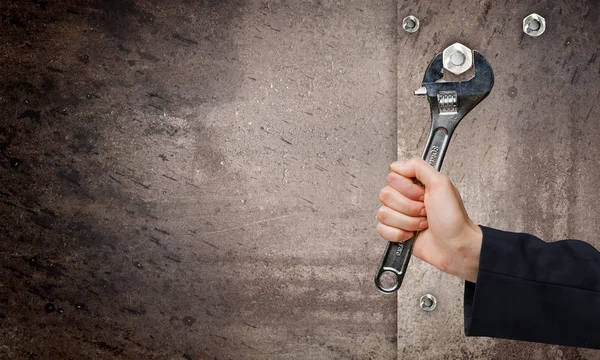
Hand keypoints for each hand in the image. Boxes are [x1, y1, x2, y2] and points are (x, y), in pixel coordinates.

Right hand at [376, 158, 482, 282]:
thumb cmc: (453, 218)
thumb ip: (418, 167)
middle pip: (385, 195)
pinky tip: (412, 234)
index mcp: (415, 184)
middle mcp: (405, 198)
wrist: (456, 246)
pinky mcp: (395, 232)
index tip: (423, 195)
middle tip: (426, 211)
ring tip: (423, 224)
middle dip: (409, 207)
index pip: (392, 178)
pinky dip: (398, 234)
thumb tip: (397, 165)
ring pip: (383, 213)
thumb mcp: (441, 184)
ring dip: (407, 221)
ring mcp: (399, 216)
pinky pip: (381, 229)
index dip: (407, 189)